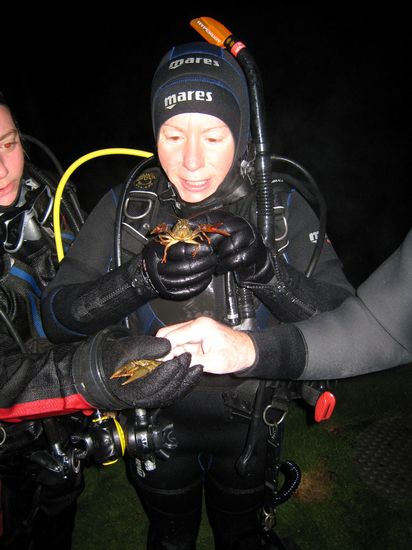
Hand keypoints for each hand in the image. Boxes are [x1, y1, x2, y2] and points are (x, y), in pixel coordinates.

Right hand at [74, 327, 202, 409]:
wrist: (104, 371)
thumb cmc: (114, 358)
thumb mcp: (129, 347)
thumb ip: (148, 347)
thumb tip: (167, 346)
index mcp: (129, 385)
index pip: (154, 380)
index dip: (170, 368)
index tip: (182, 355)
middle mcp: (138, 397)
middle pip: (165, 389)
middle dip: (180, 374)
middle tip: (190, 358)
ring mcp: (146, 399)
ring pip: (170, 394)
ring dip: (185, 381)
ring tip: (196, 366)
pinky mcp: (153, 397)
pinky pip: (170, 395)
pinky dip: (183, 386)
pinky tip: (191, 375)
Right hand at [141, 230, 217, 299]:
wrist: (141, 276)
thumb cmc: (154, 255)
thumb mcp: (160, 241)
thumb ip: (176, 238)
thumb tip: (198, 234)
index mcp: (157, 252)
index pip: (180, 251)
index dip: (197, 250)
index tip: (208, 248)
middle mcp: (159, 269)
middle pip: (187, 267)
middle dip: (204, 263)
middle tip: (214, 258)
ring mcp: (163, 283)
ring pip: (189, 280)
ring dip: (204, 273)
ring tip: (212, 266)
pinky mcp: (169, 294)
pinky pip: (188, 291)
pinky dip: (200, 285)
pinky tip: (207, 278)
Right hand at [156, 316, 255, 374]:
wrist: (247, 352)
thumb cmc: (236, 354)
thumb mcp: (215, 362)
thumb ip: (194, 361)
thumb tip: (176, 363)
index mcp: (200, 327)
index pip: (172, 335)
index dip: (162, 349)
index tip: (155, 361)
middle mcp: (196, 325)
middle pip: (168, 334)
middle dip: (162, 349)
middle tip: (159, 365)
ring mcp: (194, 331)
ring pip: (172, 340)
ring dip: (168, 352)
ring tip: (167, 366)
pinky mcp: (195, 337)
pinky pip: (179, 344)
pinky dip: (175, 353)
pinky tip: (175, 363)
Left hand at [188, 210, 273, 283]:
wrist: (256, 261)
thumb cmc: (231, 249)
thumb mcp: (217, 239)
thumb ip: (203, 232)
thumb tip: (181, 229)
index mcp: (229, 217)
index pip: (210, 217)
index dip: (197, 223)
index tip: (186, 230)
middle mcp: (239, 223)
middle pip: (218, 232)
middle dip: (208, 246)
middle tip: (200, 254)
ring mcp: (249, 235)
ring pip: (228, 246)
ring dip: (218, 257)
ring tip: (214, 262)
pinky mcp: (254, 250)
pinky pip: (236, 258)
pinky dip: (226, 265)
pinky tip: (221, 268)